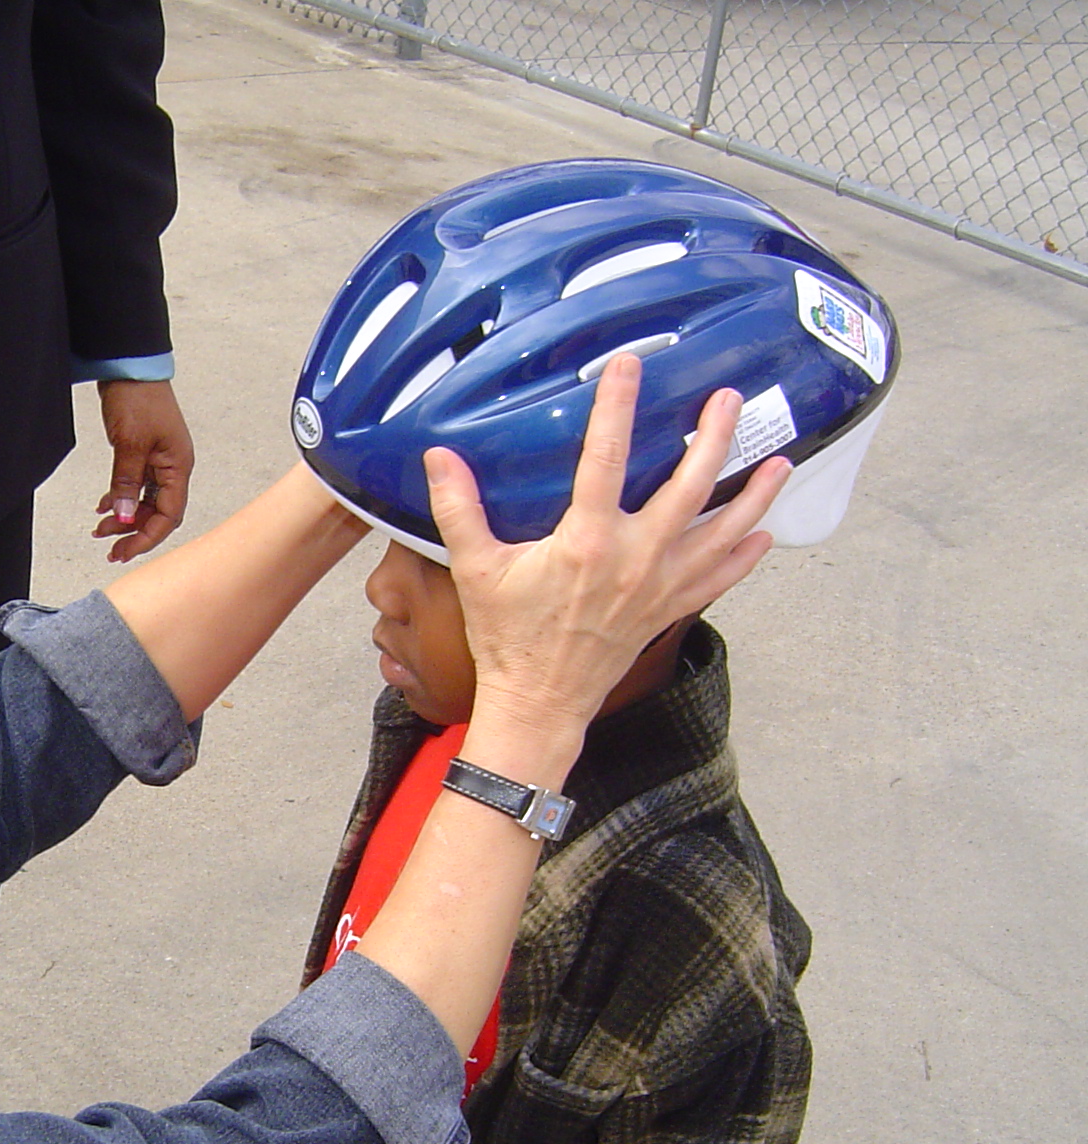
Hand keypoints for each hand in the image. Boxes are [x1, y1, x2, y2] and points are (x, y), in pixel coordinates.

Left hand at [93, 378, 194, 561]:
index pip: (169, 515)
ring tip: (101, 528)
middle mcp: (173, 467)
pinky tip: (103, 505)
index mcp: (178, 466)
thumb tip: (125, 516)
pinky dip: (121, 498)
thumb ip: (127, 483)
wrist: (129, 367)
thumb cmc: (137, 399)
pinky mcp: (145, 453)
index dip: (147, 537)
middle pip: (158, 513)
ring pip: (146, 502)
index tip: (124, 550)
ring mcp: (160, 460)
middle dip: (134, 531)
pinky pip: (137, 486)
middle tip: (108, 546)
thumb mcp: (129, 444)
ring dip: (125, 517)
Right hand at [432, 353, 784, 735]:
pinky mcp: (669, 609)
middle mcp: (635, 558)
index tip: (628, 367)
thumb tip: (439, 458)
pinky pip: (721, 576)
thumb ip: (459, 509)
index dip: (618, 405)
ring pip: (723, 529)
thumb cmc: (508, 638)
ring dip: (755, 493)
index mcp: (588, 540)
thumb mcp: (475, 569)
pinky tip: (765, 530)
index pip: (608, 456)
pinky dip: (747, 554)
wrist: (538, 702)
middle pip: (690, 483)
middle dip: (714, 436)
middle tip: (727, 399)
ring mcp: (660, 585)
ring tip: (779, 459)